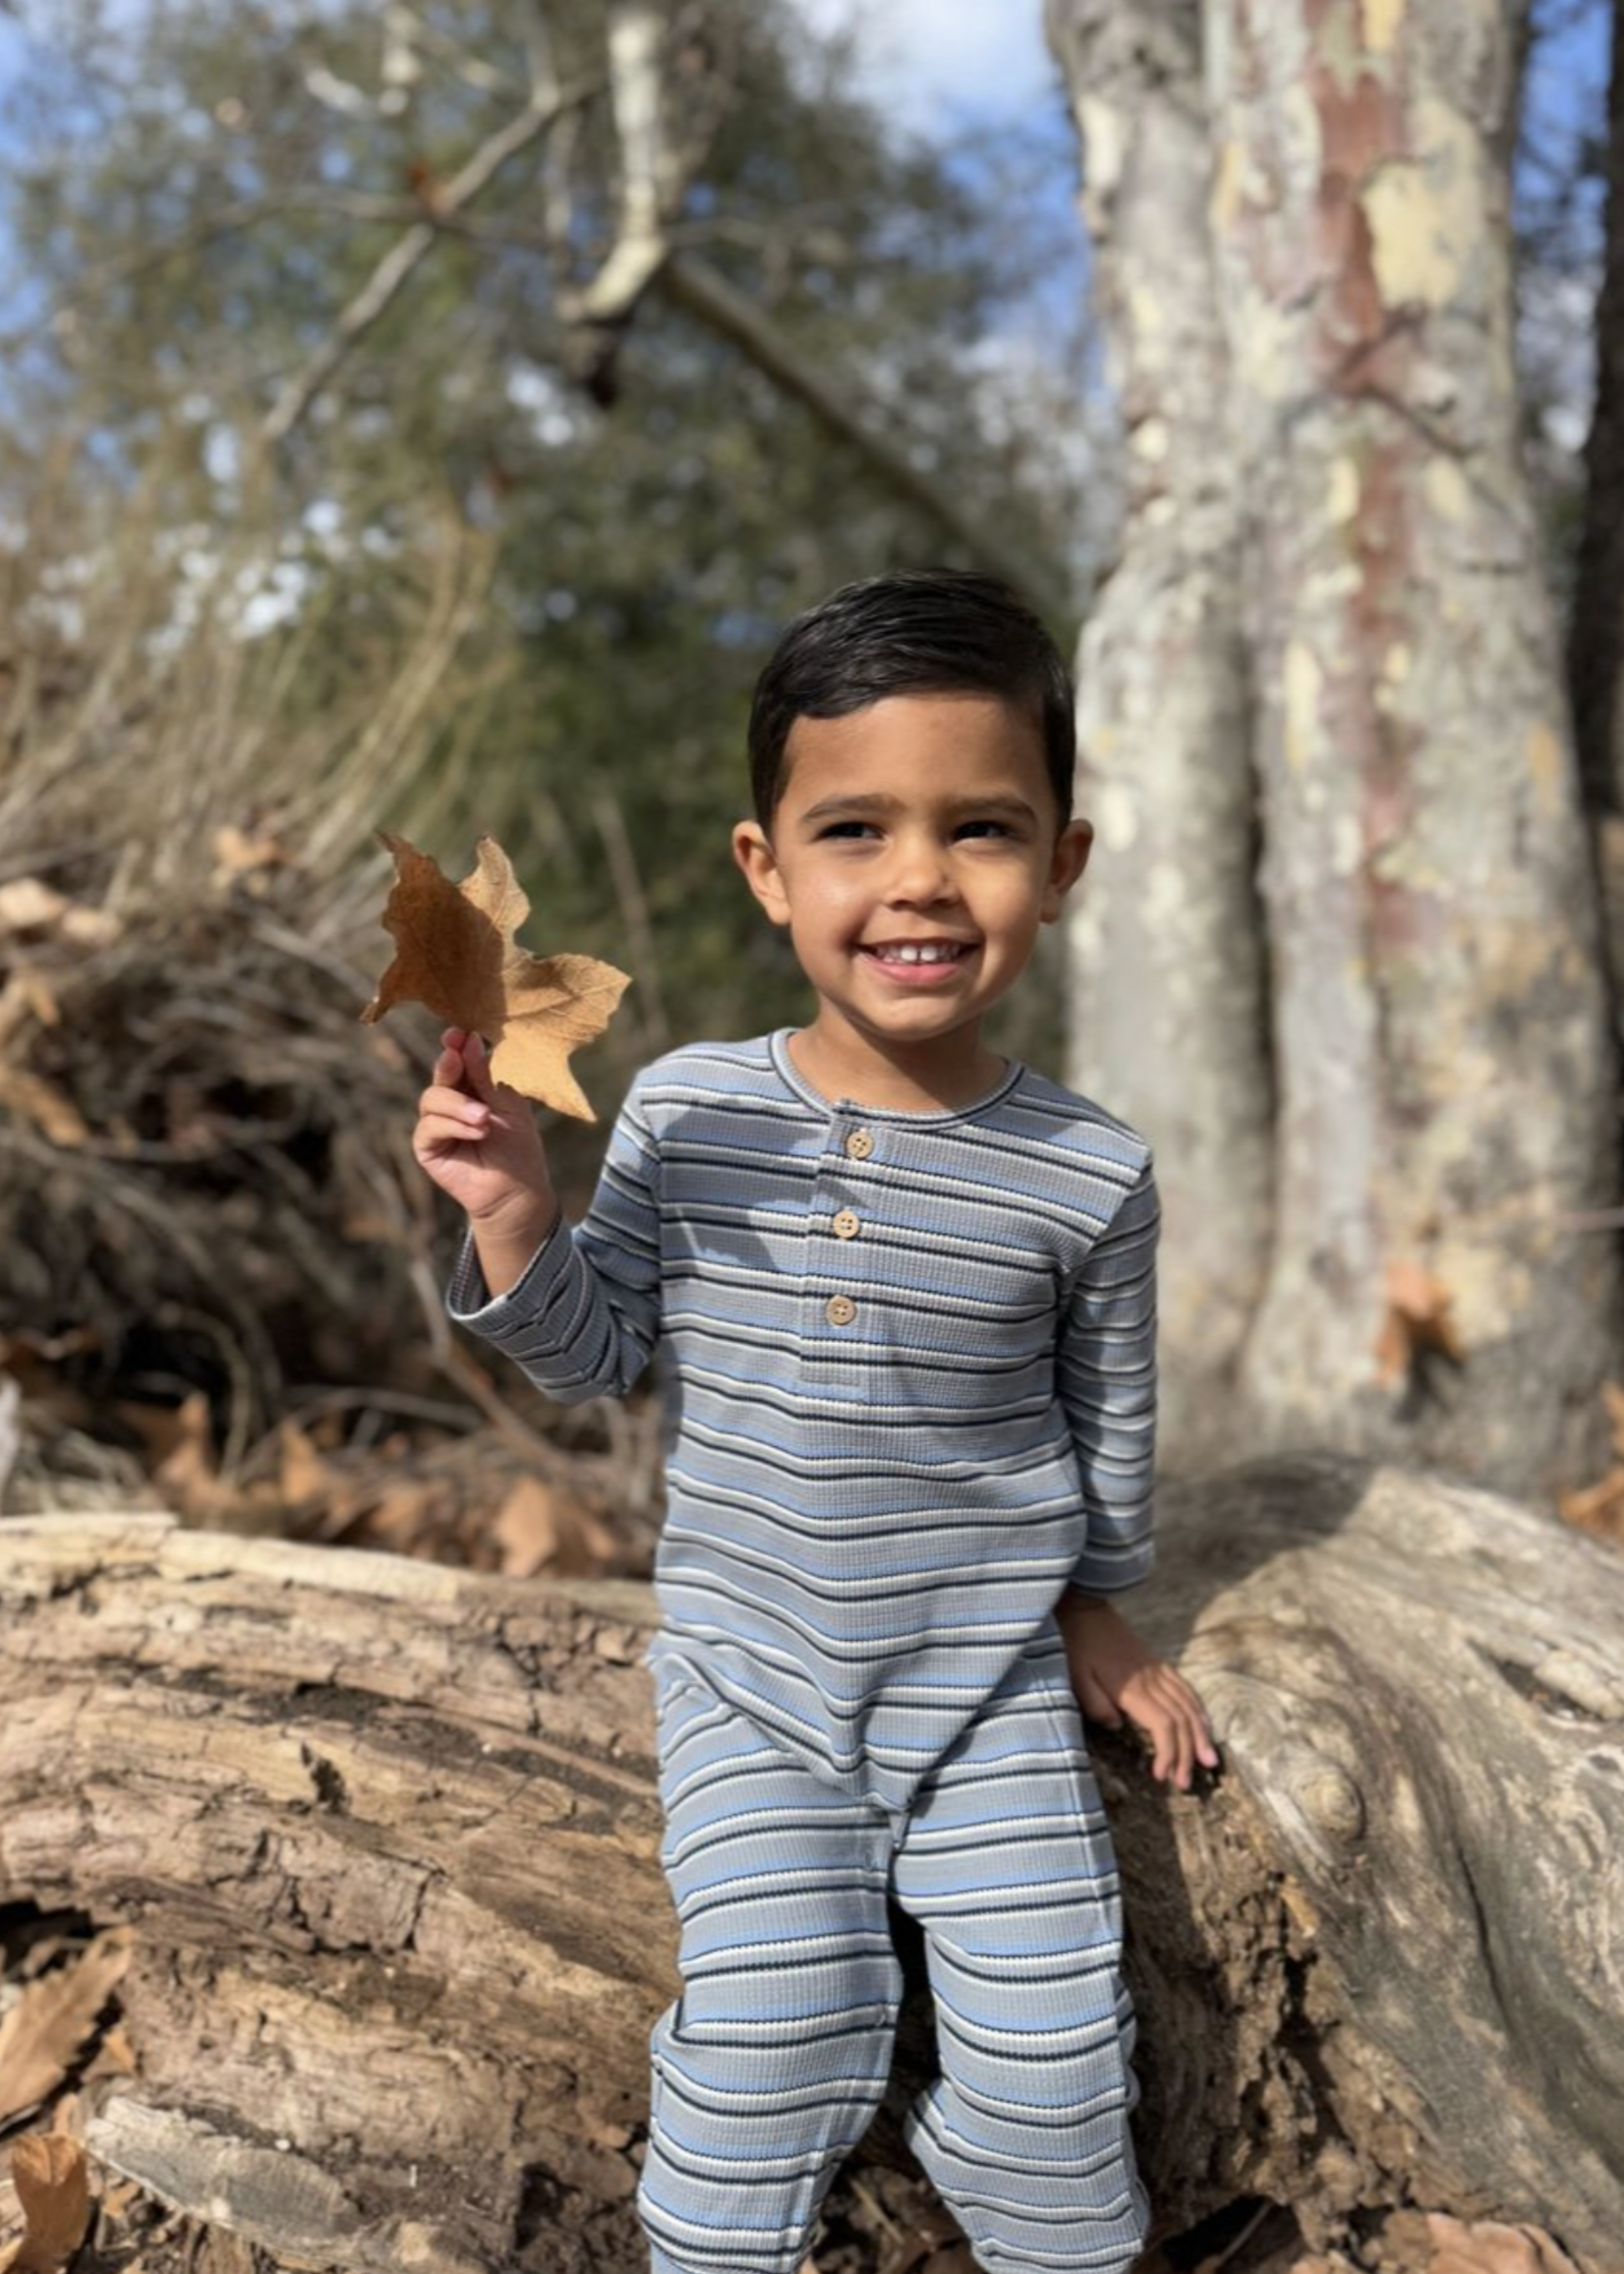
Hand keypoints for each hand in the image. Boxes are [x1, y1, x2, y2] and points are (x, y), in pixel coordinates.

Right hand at [413, 1025, 556, 1231]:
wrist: (518, 1190)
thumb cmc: (518, 1148)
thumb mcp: (507, 1106)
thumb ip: (484, 1077)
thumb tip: (468, 1040)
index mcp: (473, 1088)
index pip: (458, 1060)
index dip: (455, 1045)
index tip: (458, 1034)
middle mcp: (451, 1102)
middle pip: (441, 1075)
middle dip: (449, 1065)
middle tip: (456, 1057)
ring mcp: (437, 1124)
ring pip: (432, 1098)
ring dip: (459, 1105)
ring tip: (485, 1118)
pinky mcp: (428, 1146)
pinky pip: (430, 1126)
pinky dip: (453, 1125)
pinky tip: (477, 1132)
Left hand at [1059, 1597, 1219, 1790]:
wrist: (1085, 1608)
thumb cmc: (1076, 1645)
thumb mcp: (1075, 1677)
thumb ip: (1096, 1704)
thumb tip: (1119, 1727)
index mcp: (1132, 1688)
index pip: (1163, 1725)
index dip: (1169, 1753)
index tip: (1162, 1777)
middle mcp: (1152, 1680)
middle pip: (1181, 1721)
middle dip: (1187, 1754)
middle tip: (1186, 1784)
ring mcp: (1159, 1670)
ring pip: (1189, 1706)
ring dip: (1200, 1735)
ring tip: (1209, 1762)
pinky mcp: (1159, 1664)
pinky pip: (1186, 1689)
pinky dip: (1199, 1710)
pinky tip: (1204, 1725)